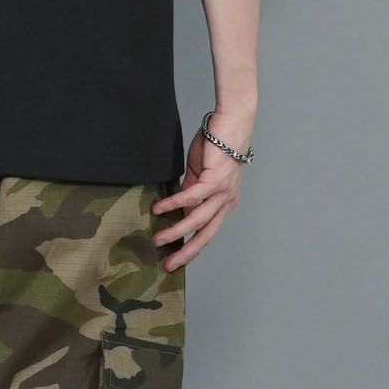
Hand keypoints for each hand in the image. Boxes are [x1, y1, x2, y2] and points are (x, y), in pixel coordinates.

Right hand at [152, 113, 249, 270]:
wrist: (230, 123)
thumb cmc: (216, 145)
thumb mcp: (199, 173)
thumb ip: (190, 191)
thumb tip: (178, 207)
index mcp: (225, 203)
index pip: (208, 231)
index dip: (193, 247)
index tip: (176, 260)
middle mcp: (227, 201)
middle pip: (206, 234)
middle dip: (187, 252)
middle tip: (169, 265)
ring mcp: (222, 192)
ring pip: (197, 219)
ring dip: (176, 232)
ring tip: (157, 239)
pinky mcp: (215, 180)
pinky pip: (190, 197)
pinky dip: (173, 204)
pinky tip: (158, 209)